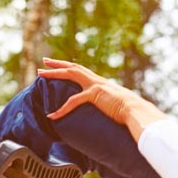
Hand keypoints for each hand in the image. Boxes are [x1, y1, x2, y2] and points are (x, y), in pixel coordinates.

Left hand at [37, 58, 165, 139]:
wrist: (137, 111)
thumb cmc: (130, 112)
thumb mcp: (117, 106)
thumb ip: (110, 105)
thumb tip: (109, 111)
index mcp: (101, 83)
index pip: (82, 72)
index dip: (69, 68)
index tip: (59, 66)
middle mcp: (97, 81)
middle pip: (73, 67)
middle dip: (57, 64)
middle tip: (44, 62)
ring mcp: (95, 86)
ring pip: (70, 74)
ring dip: (54, 73)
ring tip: (40, 72)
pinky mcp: (94, 95)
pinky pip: (73, 101)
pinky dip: (61, 109)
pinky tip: (52, 115)